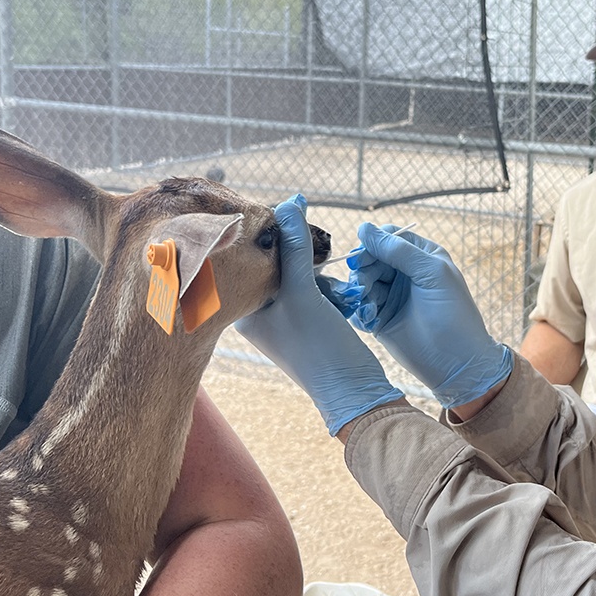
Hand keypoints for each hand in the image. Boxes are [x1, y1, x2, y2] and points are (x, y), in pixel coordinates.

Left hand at [235, 196, 403, 434]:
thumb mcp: (304, 292)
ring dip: (318, 271)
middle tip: (319, 248)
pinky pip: (313, 288)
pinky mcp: (306, 321)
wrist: (354, 391)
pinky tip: (340, 297)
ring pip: (298, 273)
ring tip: (332, 286)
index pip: (248, 257)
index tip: (291, 214)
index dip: (270, 233)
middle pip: (274, 262)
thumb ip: (296, 246)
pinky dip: (328, 286)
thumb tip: (289, 203)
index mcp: (242, 309)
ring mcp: (281, 318)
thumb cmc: (319, 347)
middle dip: (301, 254)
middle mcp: (256, 313)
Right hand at [344, 223, 511, 407]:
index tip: (363, 257)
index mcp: (422, 256)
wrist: (457, 364)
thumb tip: (363, 228)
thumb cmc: (452, 314)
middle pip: (371, 258)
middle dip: (363, 268)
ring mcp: (392, 296)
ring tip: (369, 305)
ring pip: (362, 281)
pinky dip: (359, 309)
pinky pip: (360, 305)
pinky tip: (369, 319)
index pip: (389, 237)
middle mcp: (405, 273)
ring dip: (360, 290)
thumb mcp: (431, 273)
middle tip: (363, 283)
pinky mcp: (381, 318)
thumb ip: (398, 250)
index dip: (373, 244)